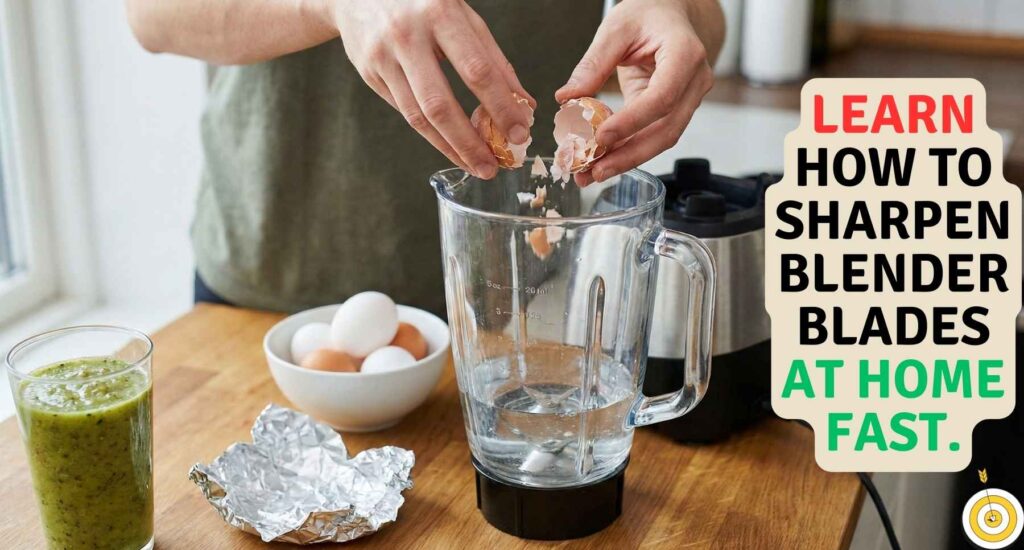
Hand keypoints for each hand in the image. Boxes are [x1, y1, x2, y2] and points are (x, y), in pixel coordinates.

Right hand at [331, 0, 534, 178]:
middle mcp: (406, 36)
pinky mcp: (369, 73)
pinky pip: (405, 112)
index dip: (500, 107)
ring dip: (450, 148)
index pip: (477, 71)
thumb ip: (493, 58)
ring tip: (476, 166)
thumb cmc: (424, 2)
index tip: (519, 134)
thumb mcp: (463, 16)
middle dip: (470, 143)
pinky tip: (452, 146)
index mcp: (440, 13)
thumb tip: (524, 104)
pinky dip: (431, 134)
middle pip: (440, 104)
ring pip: (418, 117)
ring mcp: (382, 57)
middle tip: (493, 167)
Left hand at [556, 0, 715, 185]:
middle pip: (666, 130)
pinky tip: (602, 161)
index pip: (662, 97)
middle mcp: (694, 81)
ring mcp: (689, 99)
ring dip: (627, 160)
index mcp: (684, 54)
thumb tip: (567, 98)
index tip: (601, 137)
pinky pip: (653, 135)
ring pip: (662, 139)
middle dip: (629, 155)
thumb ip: (593, 63)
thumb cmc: (649, 14)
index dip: (632, 122)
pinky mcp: (675, 110)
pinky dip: (628, 150)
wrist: (671, 14)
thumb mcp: (616, 28)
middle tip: (593, 171)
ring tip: (591, 173)